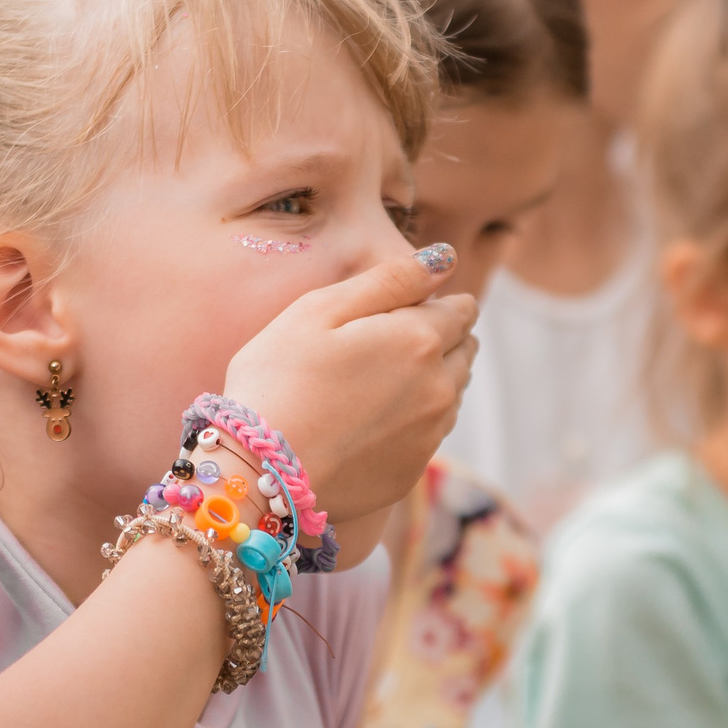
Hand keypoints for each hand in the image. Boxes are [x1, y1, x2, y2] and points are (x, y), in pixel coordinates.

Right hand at [222, 246, 477, 523]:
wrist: (262, 469)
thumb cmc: (278, 380)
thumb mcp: (321, 309)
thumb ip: (390, 279)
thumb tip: (445, 257)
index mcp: (420, 339)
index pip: (461, 309)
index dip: (436, 302)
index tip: (405, 307)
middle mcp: (439, 387)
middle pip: (465, 350)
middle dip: (441, 338)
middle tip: (389, 343)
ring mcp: (429, 433)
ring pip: (453, 392)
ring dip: (432, 379)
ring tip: (378, 381)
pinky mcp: (413, 470)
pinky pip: (430, 433)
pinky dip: (414, 420)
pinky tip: (371, 420)